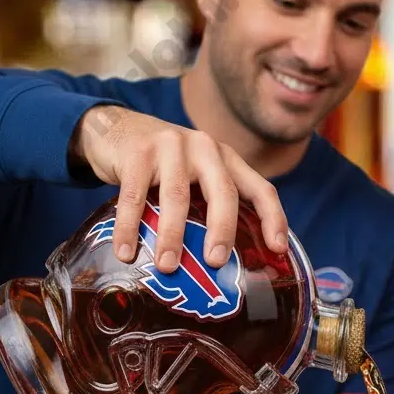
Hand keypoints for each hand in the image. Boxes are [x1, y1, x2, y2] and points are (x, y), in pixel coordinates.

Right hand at [71, 105, 287, 269]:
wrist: (116, 127)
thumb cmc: (163, 165)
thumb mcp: (196, 175)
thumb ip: (210, 204)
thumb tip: (221, 266)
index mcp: (227, 159)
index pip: (260, 189)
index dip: (273, 218)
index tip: (278, 249)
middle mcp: (205, 148)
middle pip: (223, 193)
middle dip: (222, 230)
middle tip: (215, 262)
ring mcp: (172, 147)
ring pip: (177, 197)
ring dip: (172, 236)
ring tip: (167, 267)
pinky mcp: (138, 152)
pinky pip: (134, 197)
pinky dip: (129, 227)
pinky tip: (125, 252)